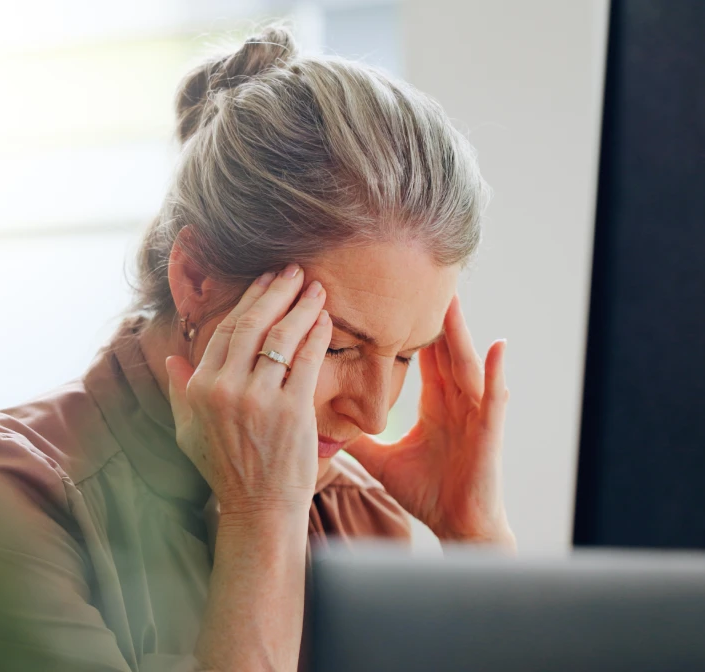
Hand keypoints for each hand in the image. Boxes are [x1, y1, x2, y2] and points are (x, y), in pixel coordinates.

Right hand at [165, 264, 331, 517]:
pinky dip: (316, 335)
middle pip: (253, 325)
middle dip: (276, 291)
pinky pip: (305, 361)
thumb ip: (179, 392)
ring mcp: (258, 399)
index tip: (264, 281)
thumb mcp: (188, 431)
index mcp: (199, 389)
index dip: (248, 301)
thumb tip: (172, 359)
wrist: (258, 508)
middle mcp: (225, 389)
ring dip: (300, 306)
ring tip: (315, 288)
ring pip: (281, 337)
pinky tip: (325, 319)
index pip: (225, 332)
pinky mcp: (290, 411)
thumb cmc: (225, 469)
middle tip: (293, 270)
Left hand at [346, 295, 513, 546]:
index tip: (392, 298)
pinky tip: (496, 348)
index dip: (408, 328)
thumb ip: (359, 441)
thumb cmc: (427, 493)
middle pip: (443, 349)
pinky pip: (494, 397)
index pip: (420, 357)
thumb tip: (325, 427)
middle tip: (421, 278)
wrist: (458, 526)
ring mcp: (474, 413)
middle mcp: (455, 401)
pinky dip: (495, 373)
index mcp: (434, 404)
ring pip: (466, 364)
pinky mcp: (489, 431)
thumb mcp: (383, 461)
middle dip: (433, 316)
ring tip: (452, 300)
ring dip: (460, 333)